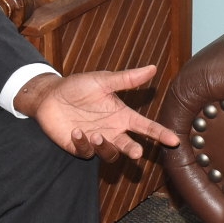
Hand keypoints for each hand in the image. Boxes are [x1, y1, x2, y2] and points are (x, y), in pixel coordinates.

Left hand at [16, 65, 180, 161]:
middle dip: (133, 150)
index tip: (174, 139)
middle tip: (136, 152)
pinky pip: (86, 152)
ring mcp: (96, 140)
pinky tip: (76, 131)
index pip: (145, 126)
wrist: (50, 95)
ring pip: (110, 154)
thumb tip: (152, 68)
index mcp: (122, 115)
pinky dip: (83, 143)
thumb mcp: (103, 81)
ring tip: (96, 134)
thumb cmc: (78, 87)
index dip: (160, 133)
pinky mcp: (79, 147)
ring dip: (106, 147)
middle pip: (129, 146)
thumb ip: (127, 79)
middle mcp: (112, 130)